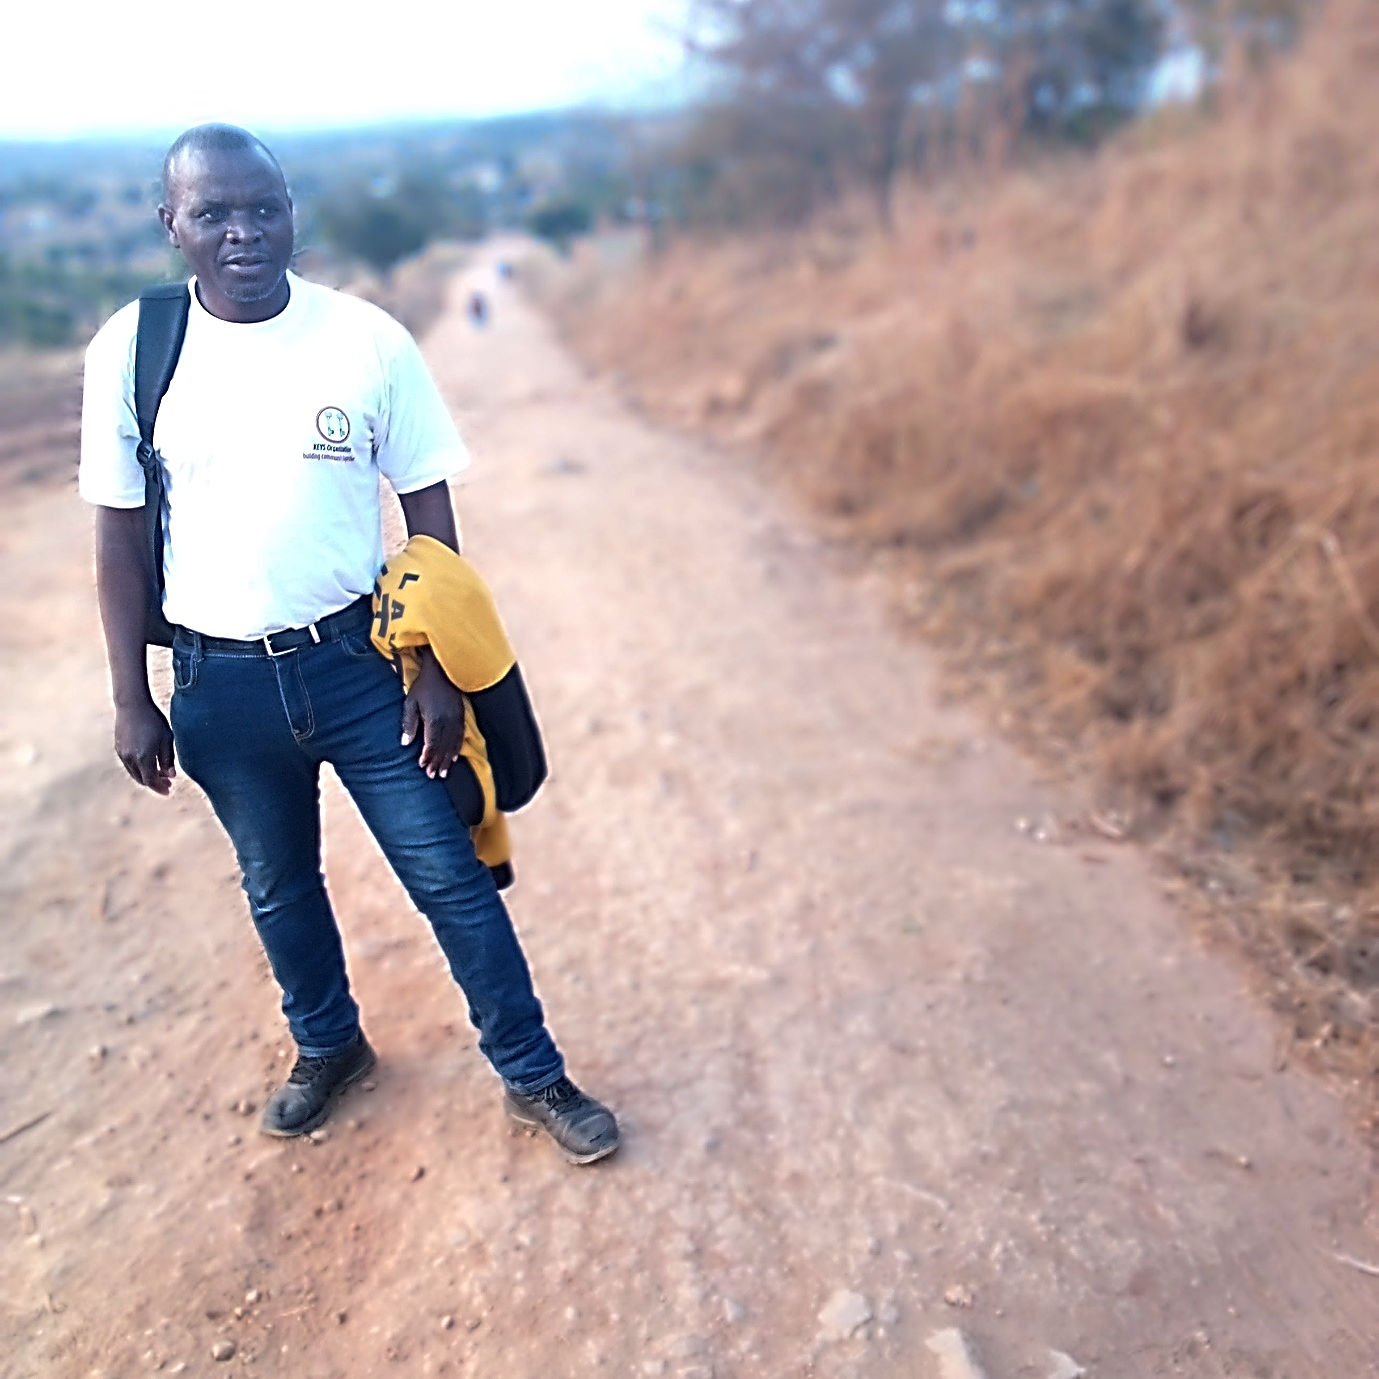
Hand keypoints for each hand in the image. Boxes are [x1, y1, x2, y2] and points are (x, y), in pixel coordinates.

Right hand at [114, 698, 175, 795]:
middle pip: (141, 779)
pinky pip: (129, 765)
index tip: (169, 791)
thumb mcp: (166, 739)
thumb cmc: (154, 720)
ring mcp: (122, 754)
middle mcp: (130, 759)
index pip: (151, 781)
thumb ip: (168, 759)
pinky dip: (139, 769)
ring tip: (159, 774)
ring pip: (134, 773)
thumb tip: (170, 776)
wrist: (132, 705)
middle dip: (154, 783)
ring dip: (146, 776)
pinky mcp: (118, 748)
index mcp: (143, 758)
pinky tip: (148, 764)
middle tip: (167, 783)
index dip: (160, 788)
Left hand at [400, 650, 463, 777]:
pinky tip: (455, 757)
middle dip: (438, 762)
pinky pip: (460, 736)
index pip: (431, 743)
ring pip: (453, 743)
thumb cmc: (423, 686)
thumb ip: (409, 723)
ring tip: (445, 772)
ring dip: (448, 759)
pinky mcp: (461, 716)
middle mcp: (447, 721)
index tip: (423, 766)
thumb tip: (406, 743)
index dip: (428, 756)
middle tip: (433, 775)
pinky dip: (457, 748)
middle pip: (443, 746)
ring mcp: (456, 719)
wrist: (442, 671)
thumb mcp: (410, 702)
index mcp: (434, 719)